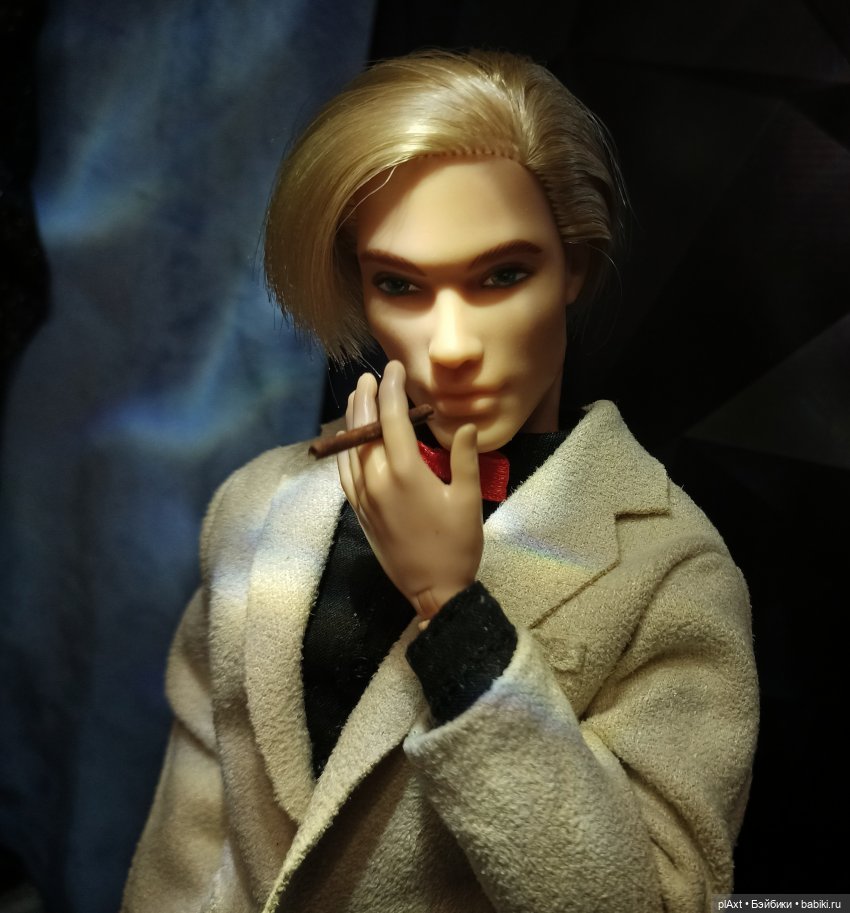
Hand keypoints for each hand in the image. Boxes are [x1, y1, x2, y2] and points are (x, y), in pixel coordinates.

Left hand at [337, 361, 483, 619]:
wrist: (433, 591)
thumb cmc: (457, 545)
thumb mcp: (468, 499)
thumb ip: (463, 459)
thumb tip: (464, 424)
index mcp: (406, 473)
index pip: (392, 419)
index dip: (392, 390)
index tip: (394, 369)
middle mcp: (378, 481)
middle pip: (365, 431)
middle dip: (366, 400)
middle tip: (368, 377)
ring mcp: (364, 498)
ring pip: (350, 450)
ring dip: (352, 421)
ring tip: (356, 398)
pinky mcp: (360, 512)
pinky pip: (345, 473)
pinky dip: (345, 450)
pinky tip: (350, 441)